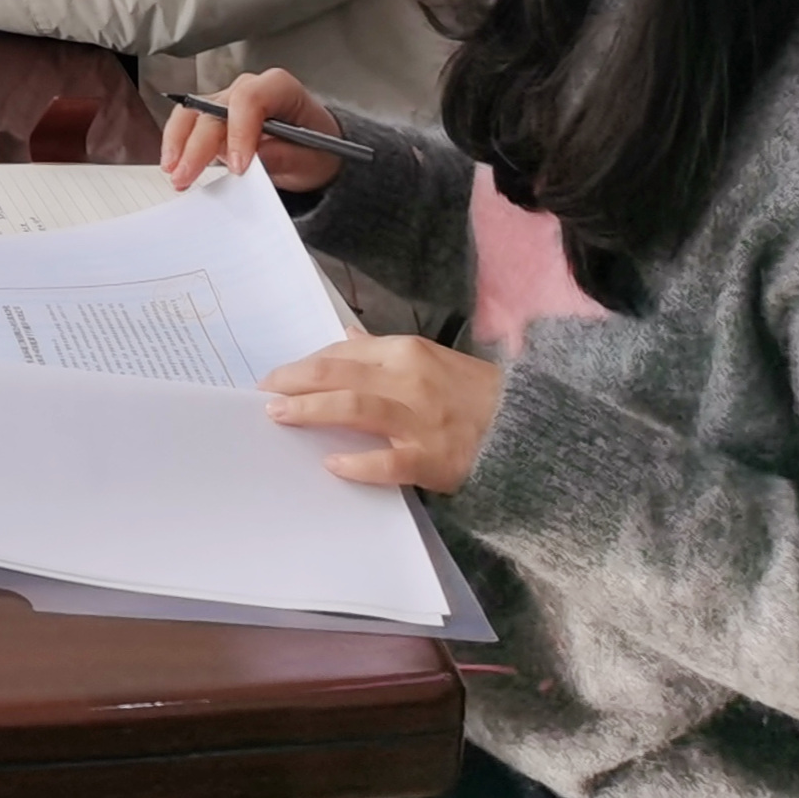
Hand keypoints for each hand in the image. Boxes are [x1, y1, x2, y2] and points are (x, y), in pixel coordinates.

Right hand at [160, 67, 343, 194]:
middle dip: (197, 144)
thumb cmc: (315, 149)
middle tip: (188, 175)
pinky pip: (188, 125)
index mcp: (279, 88)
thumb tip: (256, 158)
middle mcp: (248, 89)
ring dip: (179, 143)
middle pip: (213, 109)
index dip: (239, 131)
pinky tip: (176, 166)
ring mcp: (226, 102)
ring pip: (192, 113)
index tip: (239, 166)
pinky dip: (179, 146)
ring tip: (175, 173)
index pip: (250, 99)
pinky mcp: (212, 119)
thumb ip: (286, 156)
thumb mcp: (313, 159)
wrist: (312, 153)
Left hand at [261, 337, 505, 492]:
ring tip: (279, 415)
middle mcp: (411, 380)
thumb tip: (346, 334)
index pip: (342, 353)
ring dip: (311, 410)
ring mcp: (421, 420)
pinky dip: (358, 463)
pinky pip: (389, 461)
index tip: (277, 376)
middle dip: (295, 381)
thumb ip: (385, 351)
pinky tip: (332, 464)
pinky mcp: (434, 459)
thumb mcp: (432, 359)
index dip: (305, 364)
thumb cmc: (476, 396)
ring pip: (354, 408)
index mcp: (408, 352)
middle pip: (338, 374)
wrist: (534, 432)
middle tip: (263, 393)